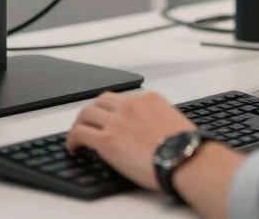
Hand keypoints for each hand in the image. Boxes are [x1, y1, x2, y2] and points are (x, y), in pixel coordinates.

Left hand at [65, 90, 195, 190]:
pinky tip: (73, 147)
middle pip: (102, 100)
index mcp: (149, 99)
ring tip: (77, 134)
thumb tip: (155, 133)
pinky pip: (81, 133)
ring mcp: (117, 121)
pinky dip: (73, 138)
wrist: (184, 158)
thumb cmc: (186, 147)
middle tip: (90, 122)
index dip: (114, 110)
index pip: (125, 99)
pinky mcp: (107, 140)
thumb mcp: (175, 123)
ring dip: (80, 123)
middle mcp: (130, 105)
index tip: (112, 119)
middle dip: (94, 111)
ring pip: (87, 112)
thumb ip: (160, 121)